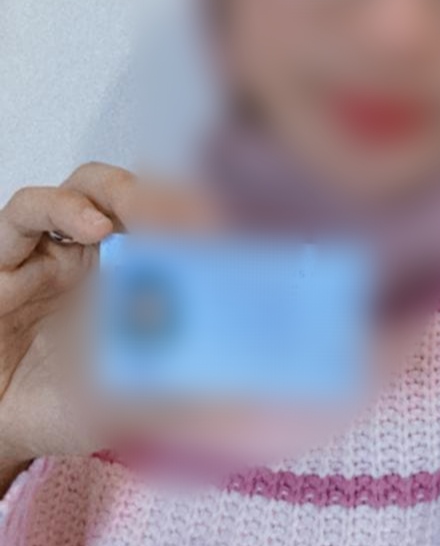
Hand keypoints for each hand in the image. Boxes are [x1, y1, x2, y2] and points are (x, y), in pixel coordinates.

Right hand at [0, 163, 214, 466]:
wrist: (1, 429)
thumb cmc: (66, 407)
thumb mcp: (129, 404)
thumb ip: (176, 393)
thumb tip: (238, 397)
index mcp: (136, 274)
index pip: (174, 225)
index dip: (199, 218)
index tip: (226, 229)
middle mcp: (99, 251)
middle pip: (138, 194)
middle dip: (169, 196)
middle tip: (194, 216)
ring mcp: (54, 249)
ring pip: (90, 186)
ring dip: (125, 191)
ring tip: (148, 214)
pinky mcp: (6, 258)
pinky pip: (26, 214)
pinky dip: (62, 208)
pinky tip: (92, 227)